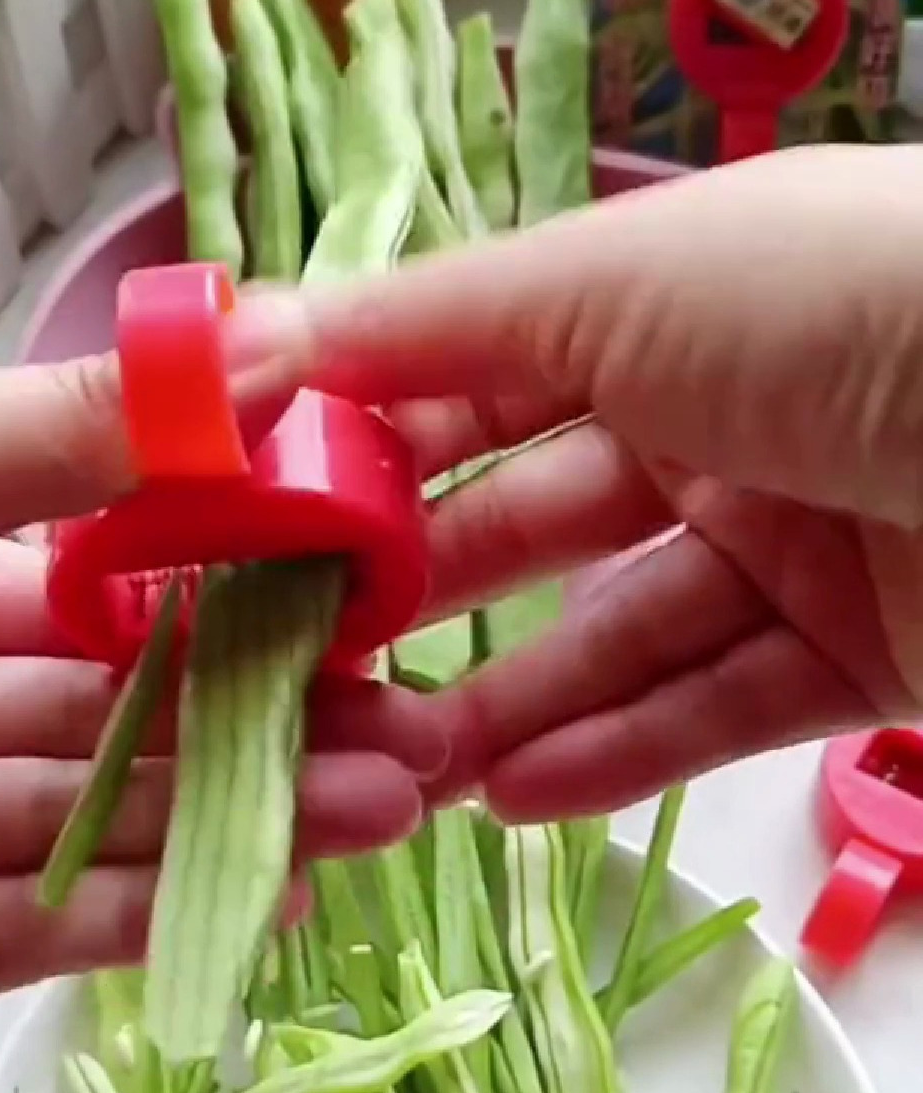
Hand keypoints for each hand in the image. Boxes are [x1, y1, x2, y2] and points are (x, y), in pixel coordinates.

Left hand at [0, 361, 439, 1048]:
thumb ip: (56, 431)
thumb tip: (242, 353)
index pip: (104, 574)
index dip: (234, 582)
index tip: (358, 589)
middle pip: (125, 706)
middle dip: (274, 716)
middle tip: (413, 723)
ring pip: (102, 820)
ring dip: (248, 815)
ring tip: (392, 803)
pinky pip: (34, 929)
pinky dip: (151, 914)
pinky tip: (276, 893)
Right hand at [230, 144, 922, 818]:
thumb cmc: (835, 311)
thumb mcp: (617, 280)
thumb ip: (430, 323)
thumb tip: (245, 343)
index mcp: (664, 306)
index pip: (478, 384)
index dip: (369, 450)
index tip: (261, 531)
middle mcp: (723, 417)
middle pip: (538, 520)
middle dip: (426, 594)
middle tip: (318, 671)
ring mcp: (795, 541)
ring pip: (620, 634)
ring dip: (510, 701)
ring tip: (407, 767)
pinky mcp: (860, 653)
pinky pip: (714, 708)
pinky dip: (618, 755)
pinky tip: (514, 798)